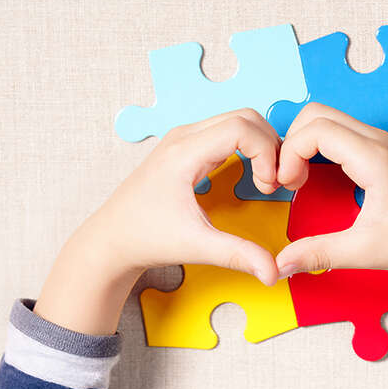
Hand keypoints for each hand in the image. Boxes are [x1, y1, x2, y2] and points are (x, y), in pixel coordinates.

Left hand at [35, 109, 281, 333]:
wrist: (112, 239)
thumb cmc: (145, 238)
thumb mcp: (195, 246)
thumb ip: (237, 255)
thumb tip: (273, 272)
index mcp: (184, 153)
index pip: (241, 127)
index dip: (266, 152)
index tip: (269, 184)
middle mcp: (184, 137)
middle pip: (245, 117)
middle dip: (270, 144)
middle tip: (274, 180)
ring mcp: (185, 139)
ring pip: (239, 120)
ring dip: (262, 144)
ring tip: (265, 180)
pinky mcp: (188, 147)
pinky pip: (229, 132)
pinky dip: (250, 147)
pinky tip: (252, 175)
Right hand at [275, 103, 387, 308]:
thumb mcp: (364, 251)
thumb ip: (317, 254)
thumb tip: (279, 265)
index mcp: (374, 157)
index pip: (315, 129)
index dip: (288, 153)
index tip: (286, 185)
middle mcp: (378, 141)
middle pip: (317, 113)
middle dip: (292, 141)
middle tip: (289, 180)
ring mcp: (383, 143)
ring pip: (329, 120)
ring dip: (305, 143)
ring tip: (301, 180)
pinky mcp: (384, 152)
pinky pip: (342, 133)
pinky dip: (320, 147)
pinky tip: (319, 177)